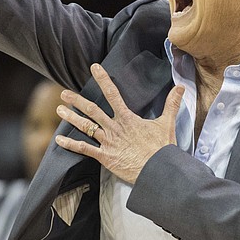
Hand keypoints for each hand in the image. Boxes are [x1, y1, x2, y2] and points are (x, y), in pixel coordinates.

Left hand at [54, 63, 183, 183]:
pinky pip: (85, 149)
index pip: (113, 94)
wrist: (157, 171)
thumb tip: (180, 87)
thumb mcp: (167, 124)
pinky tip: (59, 139)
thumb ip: (171, 104)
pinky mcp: (105, 157)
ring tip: (59, 109)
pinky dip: (71, 144)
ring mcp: (108, 142)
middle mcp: (115, 128)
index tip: (94, 68)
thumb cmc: (162, 149)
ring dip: (72, 118)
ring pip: (86, 127)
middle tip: (64, 93)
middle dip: (78, 101)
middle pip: (93, 110)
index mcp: (128, 118)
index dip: (103, 80)